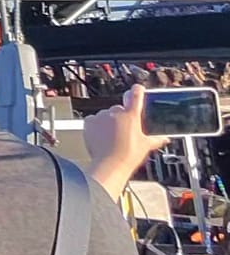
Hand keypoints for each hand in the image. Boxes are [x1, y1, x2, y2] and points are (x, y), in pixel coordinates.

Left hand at [83, 84, 159, 198]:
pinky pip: (93, 119)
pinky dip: (96, 126)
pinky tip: (101, 136)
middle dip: (121, 117)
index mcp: (131, 116)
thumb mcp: (146, 146)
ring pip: (106, 115)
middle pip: (120, 109)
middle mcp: (116, 112)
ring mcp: (102, 116)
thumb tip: (165, 139)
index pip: (136, 94)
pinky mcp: (90, 121)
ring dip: (108, 122)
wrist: (110, 165)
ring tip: (111, 137)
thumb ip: (156, 139)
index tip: (138, 90)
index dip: (138, 90)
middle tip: (123, 131)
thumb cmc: (129, 156)